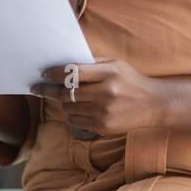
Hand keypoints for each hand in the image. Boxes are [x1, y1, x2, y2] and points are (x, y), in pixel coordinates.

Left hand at [30, 57, 165, 134]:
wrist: (152, 103)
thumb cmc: (130, 80)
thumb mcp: (114, 64)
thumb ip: (91, 64)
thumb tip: (63, 65)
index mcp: (108, 73)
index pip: (72, 72)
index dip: (54, 73)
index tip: (44, 74)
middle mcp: (106, 92)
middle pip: (65, 93)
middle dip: (48, 90)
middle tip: (38, 88)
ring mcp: (104, 111)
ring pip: (68, 108)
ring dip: (63, 103)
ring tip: (67, 98)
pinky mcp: (103, 126)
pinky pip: (76, 121)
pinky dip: (72, 115)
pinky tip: (77, 109)